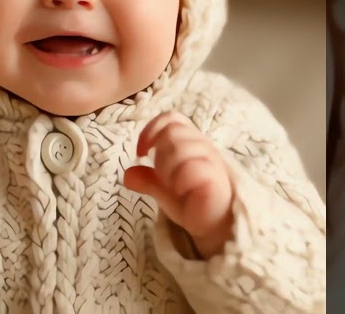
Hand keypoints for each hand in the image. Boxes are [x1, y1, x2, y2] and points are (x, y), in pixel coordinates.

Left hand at [123, 112, 235, 258]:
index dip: (152, 129)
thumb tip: (127, 175)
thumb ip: (148, 180)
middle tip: (164, 178)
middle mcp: (203, 146)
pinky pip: (194, 167)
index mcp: (190, 142)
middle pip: (173, 131)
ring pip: (182, 147)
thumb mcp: (164, 190)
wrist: (216, 226)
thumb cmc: (192, 202)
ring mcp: (212, 160)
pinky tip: (183, 191)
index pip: (172, 118)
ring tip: (174, 186)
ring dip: (169, 168)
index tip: (141, 152)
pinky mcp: (217, 178)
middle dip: (159, 155)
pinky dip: (181, 179)